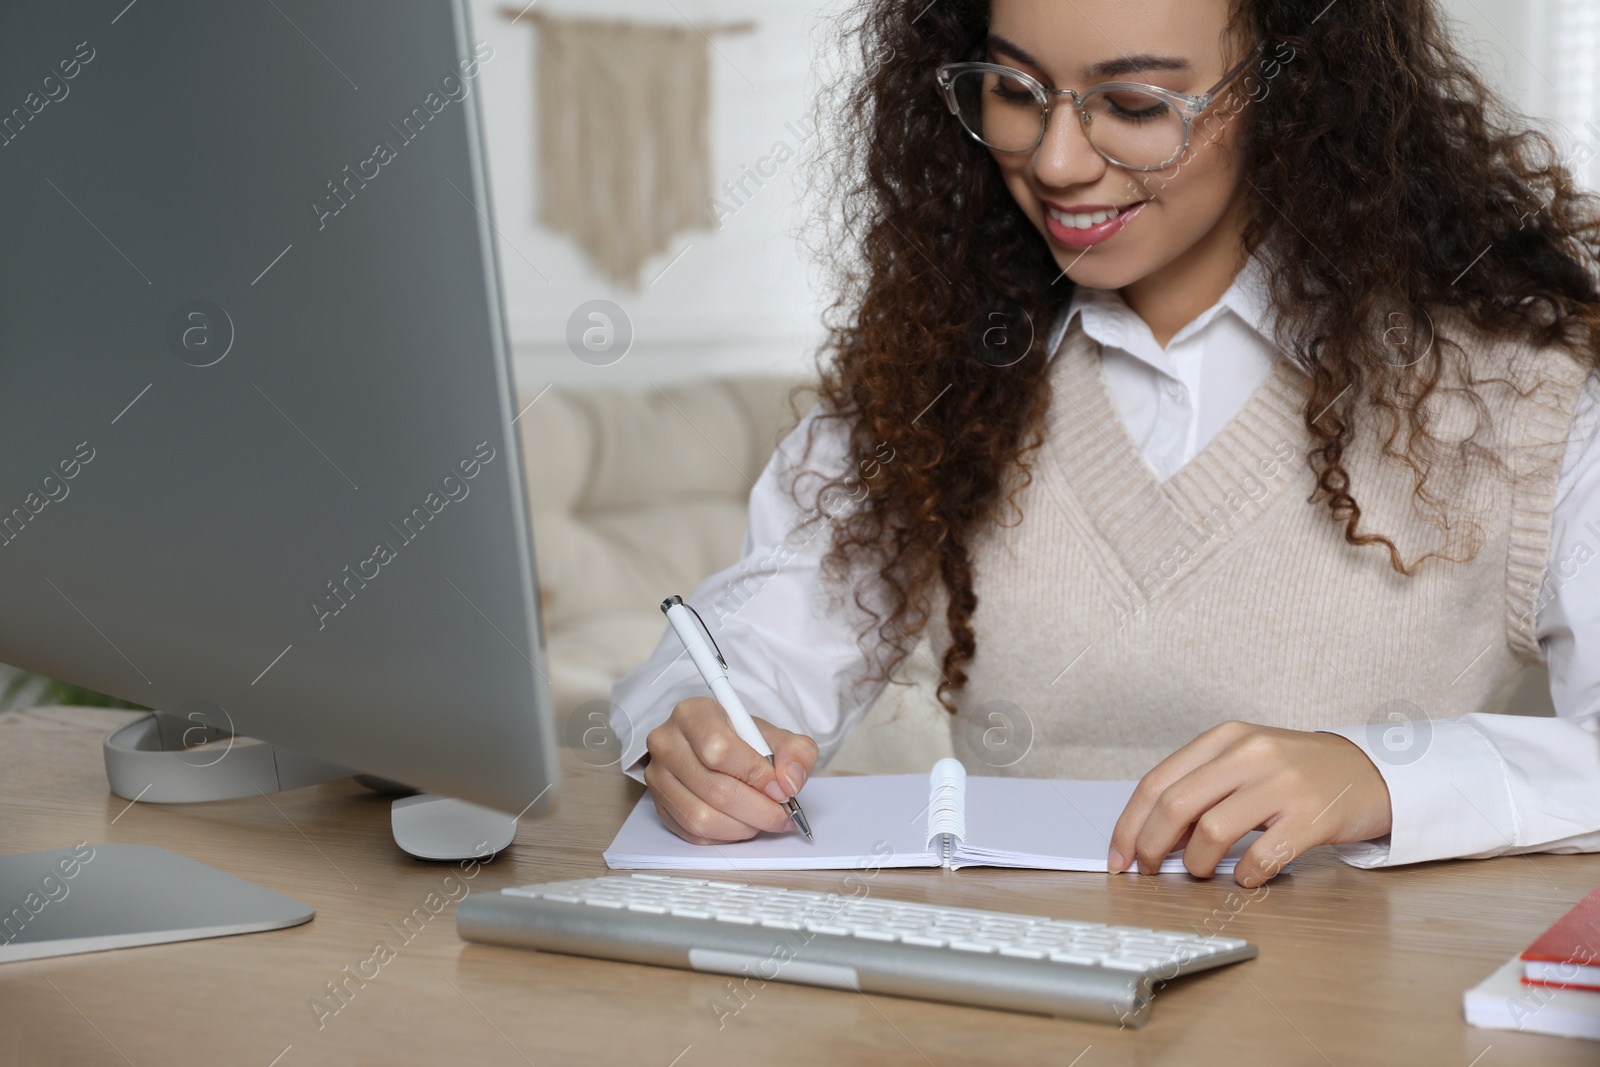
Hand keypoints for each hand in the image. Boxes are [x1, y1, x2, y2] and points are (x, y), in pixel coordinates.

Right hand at [643, 696, 818, 844]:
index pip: (720, 750)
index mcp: (693, 714)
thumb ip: (795, 752)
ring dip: (742, 827)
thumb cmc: (742, 740)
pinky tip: (742, 823)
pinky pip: (693, 832)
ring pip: (701, 817)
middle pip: (714, 789)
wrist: (714, 748)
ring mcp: (658, 776)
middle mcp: (667, 743)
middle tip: (782, 815)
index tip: (780, 788)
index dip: (756, 775)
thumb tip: (789, 782)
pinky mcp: (659, 804)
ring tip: (763, 819)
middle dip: (758, 809)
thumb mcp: (775, 736)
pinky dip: (725, 836)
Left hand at [1107, 721, 1391, 886]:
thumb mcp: (1245, 761)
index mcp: (1225, 738)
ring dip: (1198, 864)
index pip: (1156, 781)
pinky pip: (1262, 856)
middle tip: (1150, 871)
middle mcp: (1250, 753)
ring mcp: (1283, 783)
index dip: (1129, 824)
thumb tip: (1155, 835)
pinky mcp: (1312, 815)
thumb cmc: (1297, 771)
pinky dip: (1246, 876)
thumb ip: (1202, 787)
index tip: (1119, 856)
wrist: (1371, 770)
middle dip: (1152, 847)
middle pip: (1175, 805)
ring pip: (1211, 831)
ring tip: (1204, 872)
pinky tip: (1248, 877)